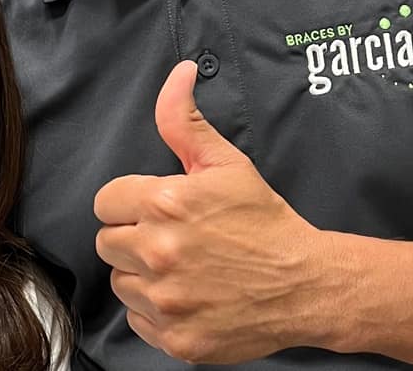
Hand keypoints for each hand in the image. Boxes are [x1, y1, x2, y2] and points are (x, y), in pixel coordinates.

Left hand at [93, 61, 328, 363]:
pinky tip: (188, 296)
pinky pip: (137, 320)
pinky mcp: (175, 338)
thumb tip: (178, 73)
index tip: (155, 209)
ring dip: (142, 276)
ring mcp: (166, 300)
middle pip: (107, 242)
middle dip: (133, 237)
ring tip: (183, 268)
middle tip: (173, 238)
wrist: (307, 284)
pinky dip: (156, 312)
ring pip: (120, 282)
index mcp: (164, 203)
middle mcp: (158, 252)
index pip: (105, 201)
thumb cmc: (265, 221)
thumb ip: (184, 120)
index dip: (129, 203)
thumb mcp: (225, 163)